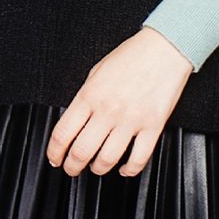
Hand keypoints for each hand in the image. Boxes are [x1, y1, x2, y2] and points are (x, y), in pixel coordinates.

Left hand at [45, 26, 193, 178]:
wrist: (165, 48)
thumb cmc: (132, 56)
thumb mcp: (97, 71)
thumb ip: (85, 97)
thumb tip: (75, 123)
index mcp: (90, 94)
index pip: (63, 133)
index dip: (54, 152)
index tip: (55, 158)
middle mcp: (108, 110)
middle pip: (81, 152)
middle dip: (72, 167)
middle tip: (71, 169)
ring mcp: (131, 120)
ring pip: (107, 160)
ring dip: (97, 170)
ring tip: (96, 167)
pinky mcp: (153, 126)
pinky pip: (138, 160)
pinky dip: (129, 170)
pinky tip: (124, 168)